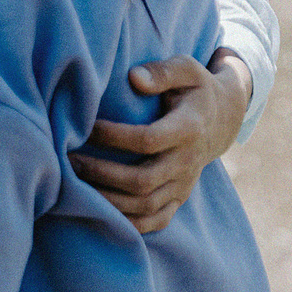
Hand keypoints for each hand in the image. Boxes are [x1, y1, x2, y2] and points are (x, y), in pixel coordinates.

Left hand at [71, 50, 250, 233]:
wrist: (223, 119)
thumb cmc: (194, 88)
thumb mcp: (186, 69)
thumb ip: (161, 71)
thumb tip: (134, 78)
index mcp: (189, 128)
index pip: (148, 140)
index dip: (114, 137)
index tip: (86, 127)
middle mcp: (187, 161)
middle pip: (143, 180)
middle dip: (101, 173)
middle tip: (69, 160)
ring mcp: (184, 184)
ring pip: (145, 205)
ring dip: (107, 200)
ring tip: (74, 183)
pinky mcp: (179, 198)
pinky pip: (155, 221)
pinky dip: (126, 222)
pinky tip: (97, 210)